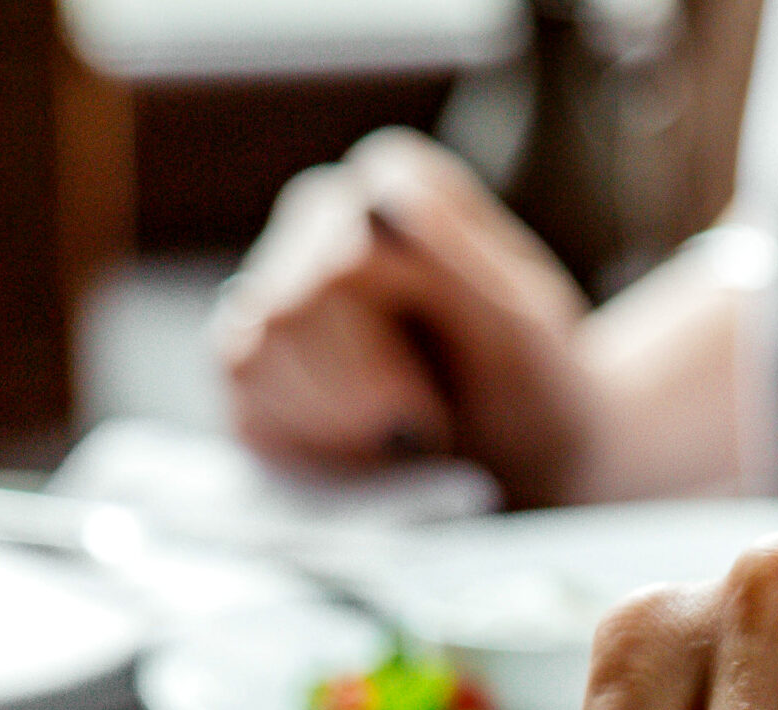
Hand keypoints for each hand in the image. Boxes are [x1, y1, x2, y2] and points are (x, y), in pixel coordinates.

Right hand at [212, 129, 595, 506]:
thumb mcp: (523, 332)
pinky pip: (240, 410)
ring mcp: (278, 286)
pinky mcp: (254, 361)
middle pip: (284, 315)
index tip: (424, 418)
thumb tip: (387, 195)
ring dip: (328, 431)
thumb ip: (459, 261)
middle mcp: (322, 220)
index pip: (340, 264)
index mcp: (393, 184)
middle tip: (415, 441)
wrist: (529, 452)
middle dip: (350, 405)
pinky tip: (359, 458)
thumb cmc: (537, 385)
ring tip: (394, 446)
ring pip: (247, 359)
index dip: (372, 362)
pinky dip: (303, 455)